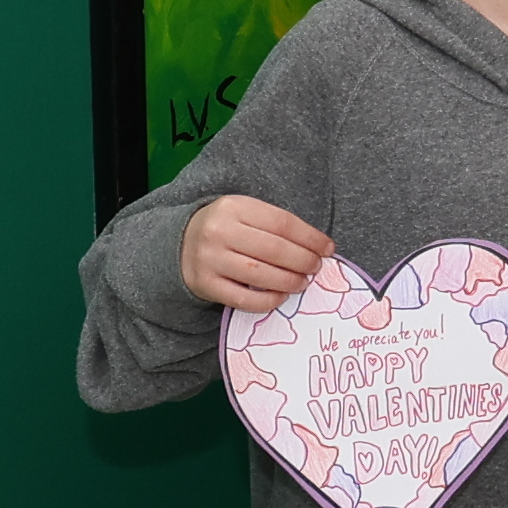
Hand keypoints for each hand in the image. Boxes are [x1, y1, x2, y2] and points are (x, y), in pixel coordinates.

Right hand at [180, 194, 331, 310]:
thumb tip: (318, 247)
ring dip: (290, 281)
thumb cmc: (226, 227)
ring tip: (302, 282)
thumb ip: (275, 225)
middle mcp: (219, 231)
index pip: (283, 223)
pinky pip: (243, 298)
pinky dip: (268, 300)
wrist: (179, 243)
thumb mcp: (245, 213)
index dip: (311, 238)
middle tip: (316, 267)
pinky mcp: (205, 284)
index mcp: (234, 207)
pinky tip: (281, 296)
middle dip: (304, 261)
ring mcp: (209, 259)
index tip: (328, 248)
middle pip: (274, 249)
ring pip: (261, 274)